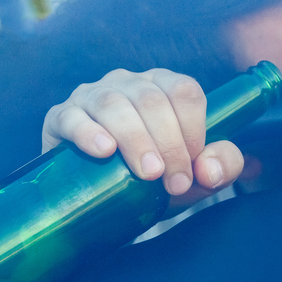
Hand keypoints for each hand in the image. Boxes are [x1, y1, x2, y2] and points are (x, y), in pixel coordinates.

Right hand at [42, 68, 244, 196]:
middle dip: (168, 144)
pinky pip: (73, 117)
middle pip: (152, 100)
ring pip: (115, 104)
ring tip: (147, 173)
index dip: (194, 130)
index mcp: (162, 86)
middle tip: (173, 184)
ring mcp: (91, 96)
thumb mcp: (192, 177)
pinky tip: (104, 151)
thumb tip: (211, 170)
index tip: (192, 169)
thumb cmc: (150, 180)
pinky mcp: (61, 117)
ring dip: (136, 140)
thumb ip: (221, 168)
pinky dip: (89, 133)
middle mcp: (127, 82)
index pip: (184, 91)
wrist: (99, 199)